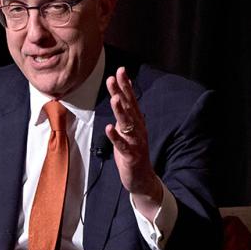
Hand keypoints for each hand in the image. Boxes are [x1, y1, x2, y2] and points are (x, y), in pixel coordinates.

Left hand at [104, 67, 163, 214]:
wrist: (142, 178)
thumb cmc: (132, 152)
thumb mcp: (127, 130)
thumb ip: (124, 114)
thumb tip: (118, 95)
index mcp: (137, 122)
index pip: (130, 100)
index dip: (125, 85)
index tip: (120, 70)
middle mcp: (138, 129)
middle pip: (129, 108)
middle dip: (121, 93)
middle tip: (114, 78)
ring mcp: (135, 142)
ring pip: (127, 124)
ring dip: (120, 111)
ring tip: (114, 99)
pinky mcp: (131, 156)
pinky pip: (122, 145)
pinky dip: (115, 137)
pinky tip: (109, 128)